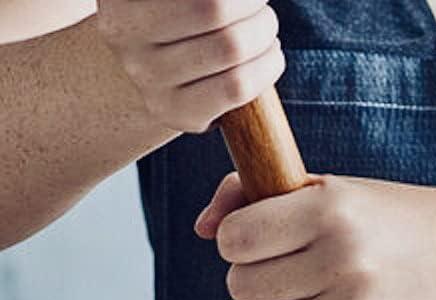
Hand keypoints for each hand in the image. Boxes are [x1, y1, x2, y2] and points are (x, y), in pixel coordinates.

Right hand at [96, 0, 284, 132]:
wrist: (149, 73)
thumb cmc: (172, 20)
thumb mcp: (173, 2)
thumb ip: (203, 2)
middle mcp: (125, 34)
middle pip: (215, 8)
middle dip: (253, 3)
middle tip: (261, 5)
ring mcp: (148, 79)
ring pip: (231, 48)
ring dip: (265, 33)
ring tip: (266, 28)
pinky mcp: (177, 112)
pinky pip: (238, 86)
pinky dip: (267, 66)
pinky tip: (271, 56)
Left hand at [195, 173, 435, 299]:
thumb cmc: (383, 222)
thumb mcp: (326, 191)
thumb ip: (254, 195)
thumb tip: (201, 229)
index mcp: (330, 210)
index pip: (235, 239)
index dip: (238, 242)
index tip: (262, 240)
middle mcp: (342, 260)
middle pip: (242, 286)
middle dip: (254, 279)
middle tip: (287, 271)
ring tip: (305, 298)